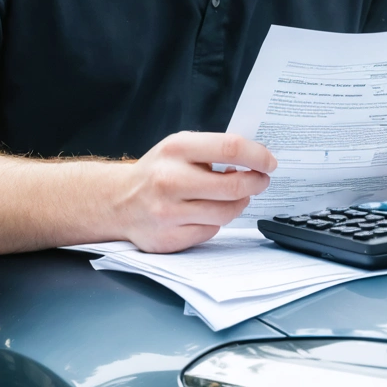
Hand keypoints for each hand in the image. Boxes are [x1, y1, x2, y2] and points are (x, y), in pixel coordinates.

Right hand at [117, 131, 275, 252]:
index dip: (257, 156)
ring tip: (238, 195)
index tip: (270, 161)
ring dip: (240, 203)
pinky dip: (216, 221)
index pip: (230, 148)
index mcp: (176, 149)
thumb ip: (213, 149)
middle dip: (256, 183)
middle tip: (262, 180)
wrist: (117, 201)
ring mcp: (168, 213)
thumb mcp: (179, 147)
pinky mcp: (168, 239)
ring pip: (226, 212)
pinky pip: (210, 231)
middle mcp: (170, 180)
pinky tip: (208, 211)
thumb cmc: (157, 171)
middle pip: (233, 185)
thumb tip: (256, 157)